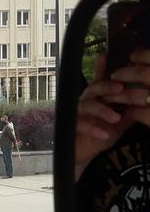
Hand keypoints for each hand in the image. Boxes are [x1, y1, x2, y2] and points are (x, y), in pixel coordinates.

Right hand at [75, 54, 149, 180]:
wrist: (83, 155)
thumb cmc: (100, 135)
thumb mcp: (120, 123)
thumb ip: (130, 111)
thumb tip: (146, 100)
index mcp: (98, 97)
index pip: (102, 80)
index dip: (103, 67)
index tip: (108, 57)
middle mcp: (86, 101)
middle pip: (94, 88)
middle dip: (108, 87)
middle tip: (121, 88)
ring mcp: (76, 113)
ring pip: (87, 105)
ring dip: (102, 110)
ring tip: (115, 118)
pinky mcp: (69, 127)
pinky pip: (80, 124)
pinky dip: (93, 128)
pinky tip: (104, 133)